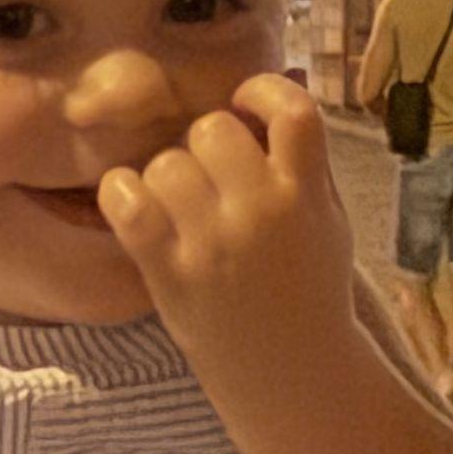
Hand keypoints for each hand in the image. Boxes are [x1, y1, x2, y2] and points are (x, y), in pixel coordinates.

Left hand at [98, 74, 357, 401]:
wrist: (293, 374)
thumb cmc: (312, 289)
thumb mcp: (329, 219)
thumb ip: (307, 157)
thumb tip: (286, 79)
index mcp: (306, 193)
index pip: (293, 110)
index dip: (264, 91)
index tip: (249, 105)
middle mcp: (260, 209)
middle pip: (214, 128)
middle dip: (209, 144)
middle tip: (212, 173)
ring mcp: (212, 241)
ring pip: (167, 161)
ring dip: (170, 174)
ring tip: (181, 203)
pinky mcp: (169, 270)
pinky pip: (128, 201)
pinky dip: (123, 192)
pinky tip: (135, 205)